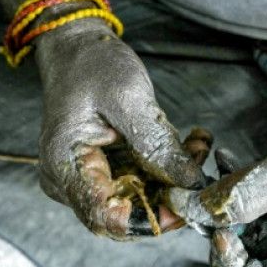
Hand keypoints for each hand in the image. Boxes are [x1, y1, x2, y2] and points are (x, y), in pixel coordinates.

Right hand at [34, 18, 206, 238]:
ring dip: (172, 182)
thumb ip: (156, 144)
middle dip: (168, 198)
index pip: (106, 217)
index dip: (149, 219)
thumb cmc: (91, 66)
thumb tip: (189, 183)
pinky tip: (186, 147)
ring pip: (138, 201)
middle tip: (201, 169)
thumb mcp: (128, 98)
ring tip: (196, 147)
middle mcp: (70, 182)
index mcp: (65, 166)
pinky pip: (138, 183)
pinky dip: (164, 170)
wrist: (75, 47)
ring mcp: (86, 178)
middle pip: (125, 215)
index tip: (186, 203)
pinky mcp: (103, 170)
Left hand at [181, 88, 266, 266]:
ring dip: (223, 206)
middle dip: (222, 234)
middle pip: (249, 266)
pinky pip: (252, 205)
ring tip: (212, 175)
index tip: (221, 232)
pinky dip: (234, 186)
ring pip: (245, 232)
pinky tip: (225, 158)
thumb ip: (237, 198)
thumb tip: (192, 211)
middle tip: (207, 202)